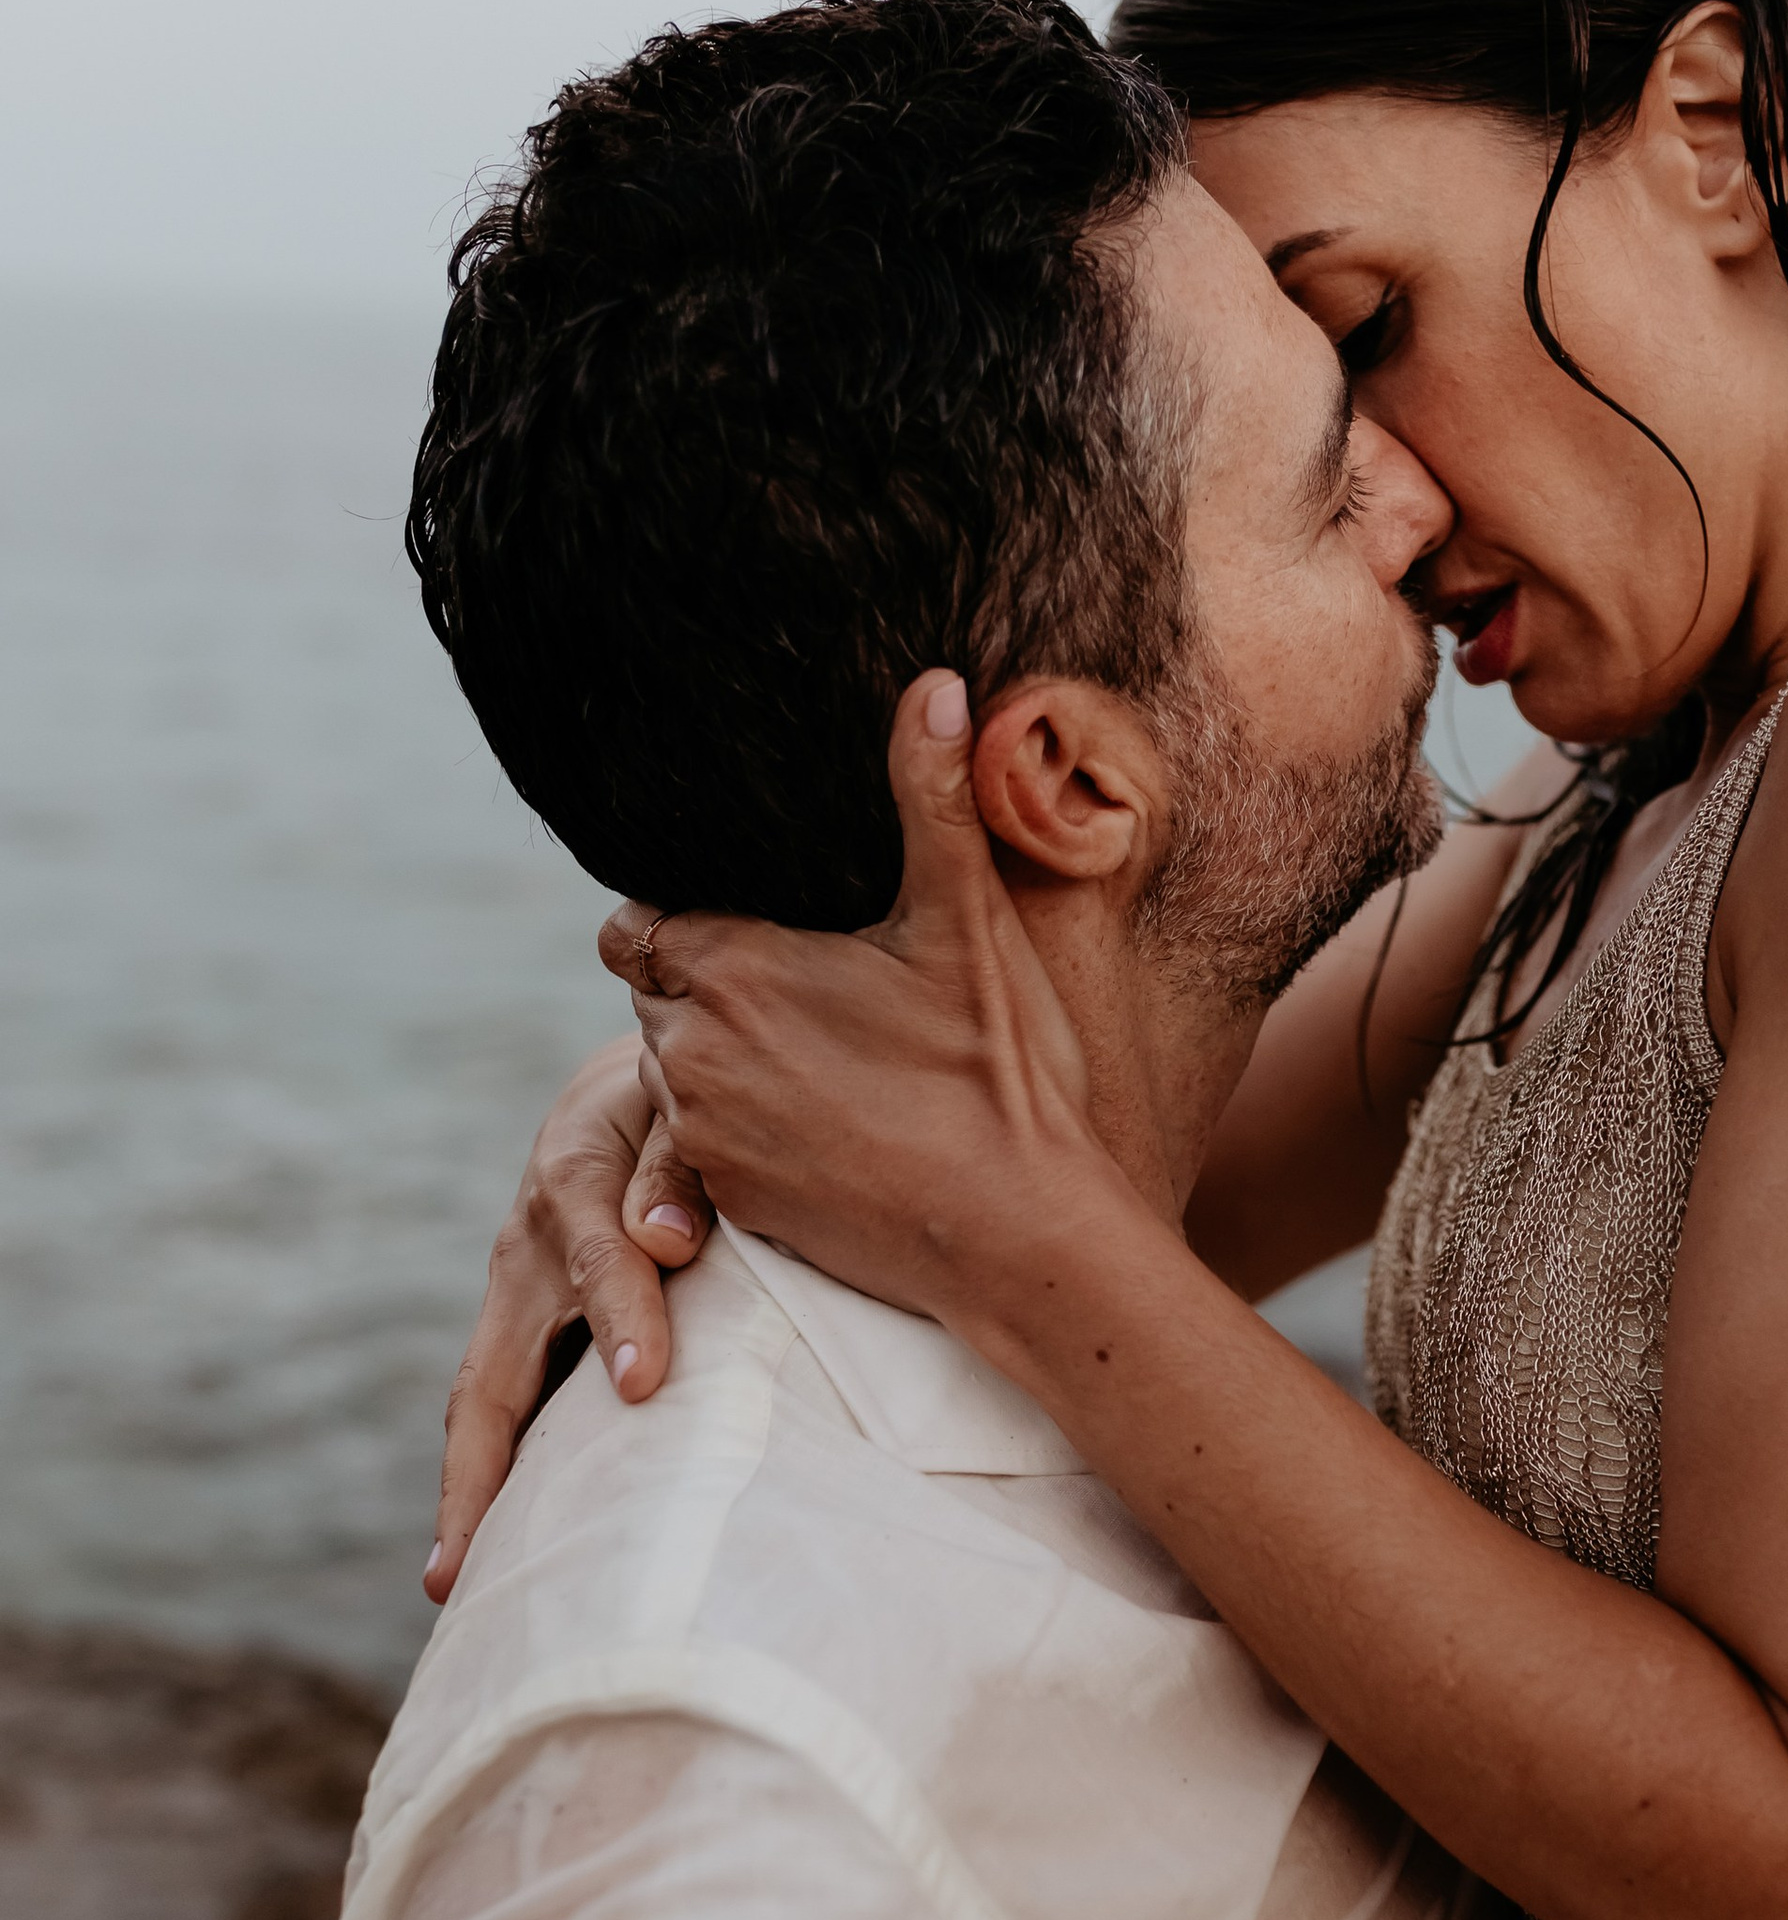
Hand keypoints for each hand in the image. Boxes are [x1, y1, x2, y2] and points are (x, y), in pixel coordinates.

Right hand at [427, 1040, 709, 1603]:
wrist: (626, 1088)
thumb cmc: (675, 1095)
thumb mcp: (679, 1095)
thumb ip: (682, 1159)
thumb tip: (665, 1241)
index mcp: (573, 1185)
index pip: (600, 1262)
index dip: (622, 1321)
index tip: (645, 1388)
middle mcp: (526, 1253)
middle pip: (490, 1377)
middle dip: (478, 1475)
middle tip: (467, 1567)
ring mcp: (517, 1297)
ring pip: (486, 1406)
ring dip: (474, 1494)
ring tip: (463, 1589)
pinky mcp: (529, 1326)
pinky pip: (510, 1409)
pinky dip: (503, 1475)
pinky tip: (508, 1551)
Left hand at [601, 672, 1124, 1344]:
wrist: (1018, 1237)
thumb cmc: (998, 1075)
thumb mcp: (967, 924)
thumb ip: (934, 798)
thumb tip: (937, 683)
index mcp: (730, 970)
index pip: (636, 920)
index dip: (682, 914)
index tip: (754, 921)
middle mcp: (691, 1054)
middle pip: (651, 994)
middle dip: (703, 982)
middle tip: (800, 980)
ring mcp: (704, 1138)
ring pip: (671, 1071)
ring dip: (721, 1055)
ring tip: (818, 1050)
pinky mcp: (730, 1204)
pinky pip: (700, 1146)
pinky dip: (743, 1126)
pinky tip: (829, 1119)